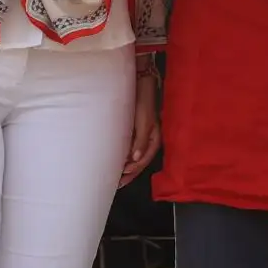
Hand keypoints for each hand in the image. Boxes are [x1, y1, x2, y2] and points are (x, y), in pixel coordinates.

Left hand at [119, 67, 160, 185]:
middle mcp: (148, 140)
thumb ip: (141, 140)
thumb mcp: (144, 121)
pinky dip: (123, 156)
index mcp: (154, 139)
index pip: (143, 161)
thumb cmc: (143, 102)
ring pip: (134, 157)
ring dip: (125, 167)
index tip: (120, 177)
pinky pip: (129, 148)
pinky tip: (115, 160)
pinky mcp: (134, 130)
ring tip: (114, 177)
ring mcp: (141, 135)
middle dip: (128, 174)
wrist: (140, 83)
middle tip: (115, 184)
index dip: (133, 171)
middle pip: (139, 162)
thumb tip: (135, 160)